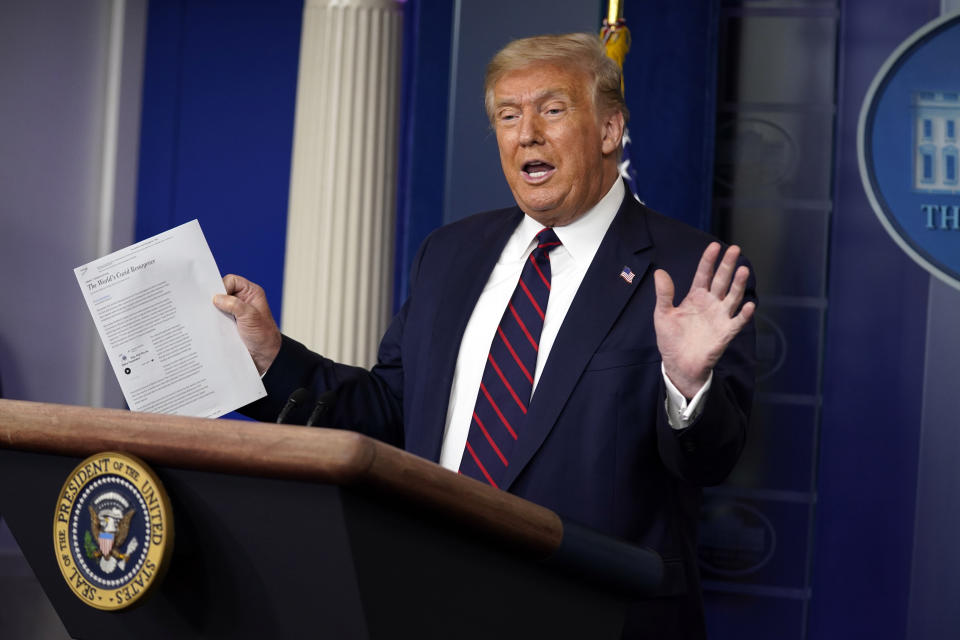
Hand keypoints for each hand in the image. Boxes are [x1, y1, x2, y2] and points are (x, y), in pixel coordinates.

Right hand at [213, 274, 281, 374]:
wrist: (265, 357)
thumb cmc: (264, 336)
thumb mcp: (250, 317)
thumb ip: (235, 305)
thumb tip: (216, 298)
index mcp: (251, 293)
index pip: (231, 281)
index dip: (222, 287)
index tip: (216, 299)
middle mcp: (243, 300)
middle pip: (223, 292)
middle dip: (215, 299)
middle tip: (207, 308)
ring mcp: (235, 312)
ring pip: (218, 306)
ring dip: (213, 312)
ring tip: (208, 318)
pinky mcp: (230, 323)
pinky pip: (217, 317)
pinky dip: (213, 321)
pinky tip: (209, 325)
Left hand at [654, 243, 754, 398]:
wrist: (678, 364)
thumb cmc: (671, 339)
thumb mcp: (662, 315)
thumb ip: (664, 294)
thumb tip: (659, 272)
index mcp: (695, 297)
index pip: (704, 274)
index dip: (708, 261)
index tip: (714, 246)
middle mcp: (710, 303)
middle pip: (721, 280)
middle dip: (727, 265)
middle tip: (734, 249)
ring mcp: (720, 317)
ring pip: (732, 297)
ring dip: (738, 284)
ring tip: (742, 270)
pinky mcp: (725, 333)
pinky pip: (737, 322)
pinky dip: (743, 314)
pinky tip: (747, 305)